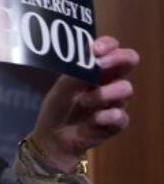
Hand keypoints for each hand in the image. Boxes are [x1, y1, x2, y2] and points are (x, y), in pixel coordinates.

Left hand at [29, 35, 137, 171]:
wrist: (53, 138)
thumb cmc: (58, 108)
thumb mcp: (61, 88)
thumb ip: (75, 72)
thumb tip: (91, 56)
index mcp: (97, 70)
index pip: (112, 49)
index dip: (108, 45)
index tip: (96, 49)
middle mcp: (110, 82)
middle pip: (129, 61)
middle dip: (118, 59)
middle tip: (101, 64)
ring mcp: (115, 102)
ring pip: (126, 88)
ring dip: (103, 93)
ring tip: (83, 102)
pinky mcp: (116, 123)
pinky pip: (121, 115)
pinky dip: (107, 116)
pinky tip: (94, 119)